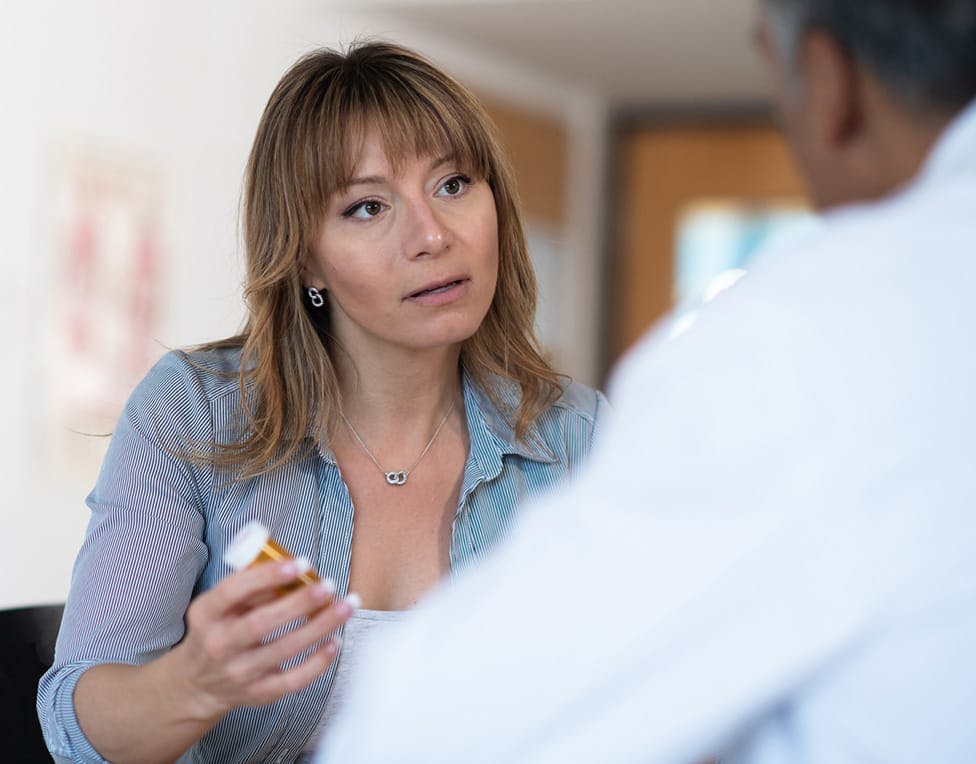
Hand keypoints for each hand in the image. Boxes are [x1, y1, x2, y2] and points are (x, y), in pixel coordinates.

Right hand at [165, 559, 352, 721]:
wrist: (196, 684)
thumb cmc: (217, 630)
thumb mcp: (220, 605)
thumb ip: (252, 588)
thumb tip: (295, 573)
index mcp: (206, 615)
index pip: (233, 591)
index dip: (267, 576)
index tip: (300, 563)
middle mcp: (218, 645)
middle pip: (262, 623)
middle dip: (300, 602)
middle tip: (328, 585)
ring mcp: (238, 673)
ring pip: (284, 649)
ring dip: (321, 626)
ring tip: (346, 606)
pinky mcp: (257, 694)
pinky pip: (293, 680)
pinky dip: (318, 662)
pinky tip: (335, 642)